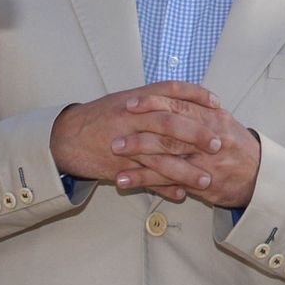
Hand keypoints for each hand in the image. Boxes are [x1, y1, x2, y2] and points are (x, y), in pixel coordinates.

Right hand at [50, 82, 228, 202]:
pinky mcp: (118, 166)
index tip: (218, 104)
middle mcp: (132, 118)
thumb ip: (155, 99)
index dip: (197, 96)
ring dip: (186, 169)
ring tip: (206, 179)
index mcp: (137, 99)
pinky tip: (181, 194)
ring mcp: (125, 143)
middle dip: (197, 134)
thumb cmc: (100, 116)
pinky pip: (145, 179)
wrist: (66, 137)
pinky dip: (164, 188)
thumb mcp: (126, 99)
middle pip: (170, 123)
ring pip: (160, 156)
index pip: (173, 91)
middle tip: (218, 144)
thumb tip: (186, 100)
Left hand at [108, 83, 261, 208]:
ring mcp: (206, 162)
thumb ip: (199, 109)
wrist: (260, 176)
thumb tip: (173, 94)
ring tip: (114, 155)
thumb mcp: (223, 121)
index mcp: (214, 118)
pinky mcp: (201, 184)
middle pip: (170, 130)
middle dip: (140, 131)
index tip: (131, 103)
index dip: (153, 103)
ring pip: (166, 157)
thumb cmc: (237, 147)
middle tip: (116, 131)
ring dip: (137, 156)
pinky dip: (144, 180)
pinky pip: (167, 181)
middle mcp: (210, 138)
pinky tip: (125, 179)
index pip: (180, 105)